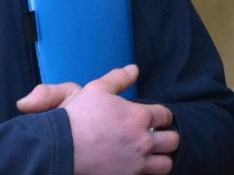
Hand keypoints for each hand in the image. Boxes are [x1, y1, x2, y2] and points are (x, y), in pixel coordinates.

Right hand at [17, 65, 178, 174]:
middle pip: (172, 140)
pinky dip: (148, 171)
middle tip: (156, 135)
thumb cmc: (78, 116)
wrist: (61, 146)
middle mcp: (143, 141)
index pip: (165, 115)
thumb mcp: (97, 89)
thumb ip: (119, 78)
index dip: (161, 115)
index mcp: (139, 117)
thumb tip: (134, 69)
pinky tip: (139, 165)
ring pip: (166, 164)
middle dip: (166, 136)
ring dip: (162, 157)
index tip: (155, 117)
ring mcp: (136, 163)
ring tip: (152, 154)